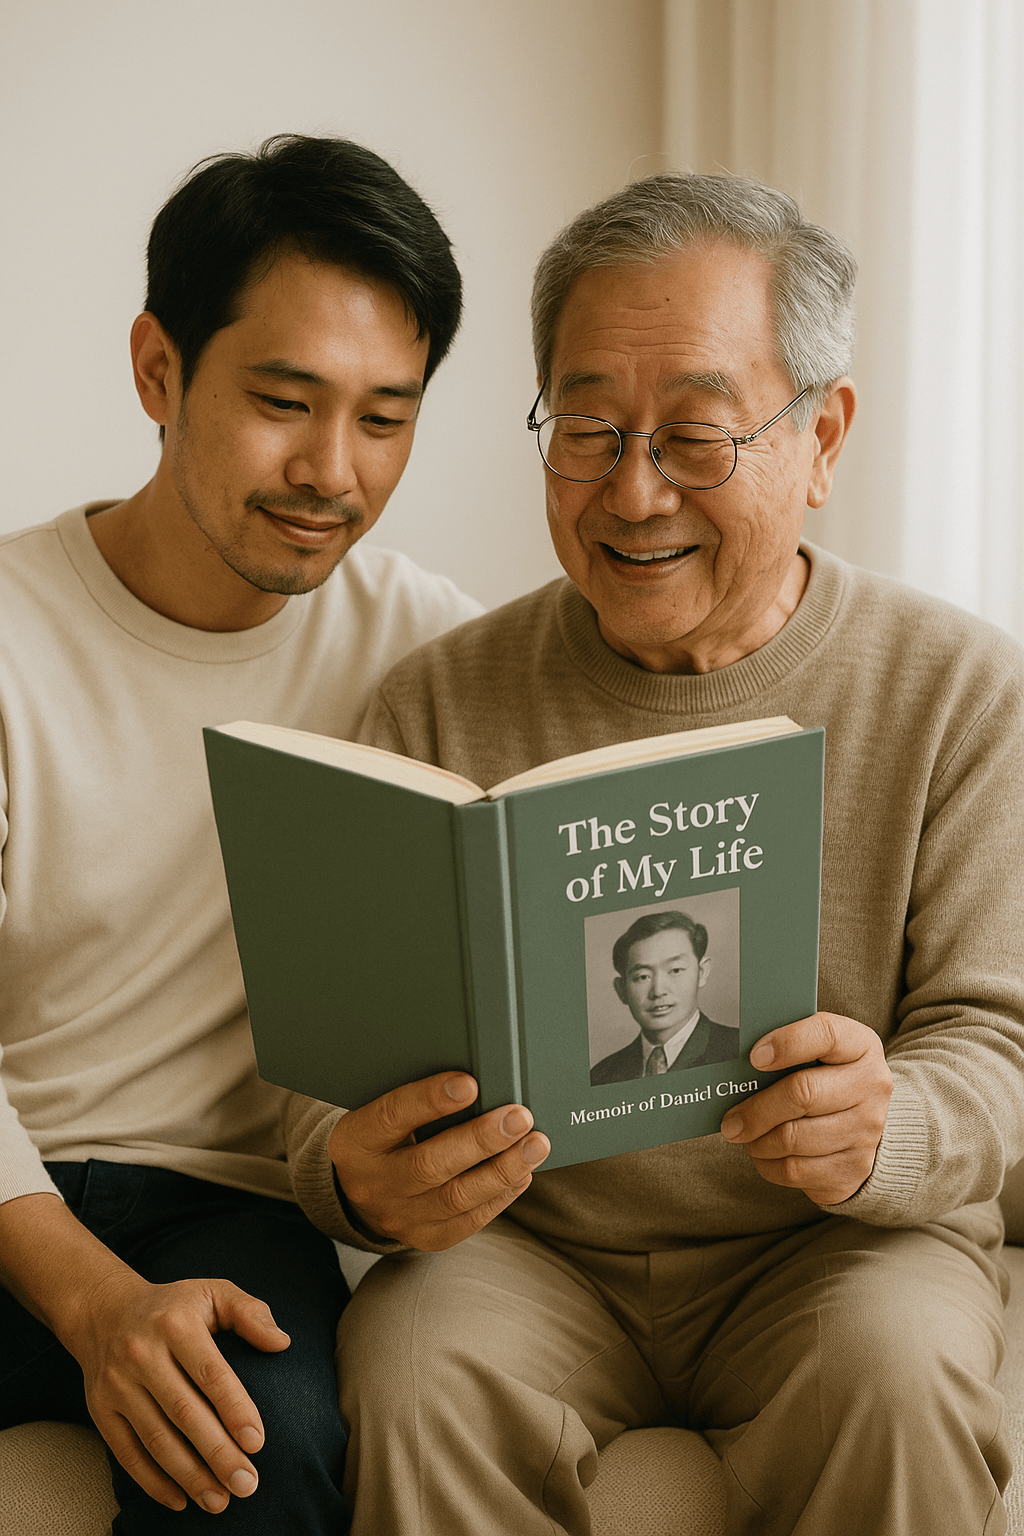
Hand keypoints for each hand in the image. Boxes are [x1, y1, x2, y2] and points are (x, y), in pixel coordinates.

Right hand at [0, 1192, 289, 1513]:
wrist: (105, 1311)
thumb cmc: (174, 1306)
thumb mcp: (212, 1292)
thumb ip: (250, 1313)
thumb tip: (282, 1343)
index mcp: (176, 1324)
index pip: (211, 1373)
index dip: (235, 1409)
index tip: (257, 1442)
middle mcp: (142, 1353)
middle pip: (184, 1412)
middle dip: (218, 1453)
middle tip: (247, 1484)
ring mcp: (117, 1384)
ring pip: (156, 1438)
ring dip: (189, 1475)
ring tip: (220, 1500)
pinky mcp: (100, 1409)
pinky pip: (126, 1452)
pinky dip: (152, 1481)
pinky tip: (180, 1500)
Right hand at [329, 1071, 549, 1249]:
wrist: (365, 1185)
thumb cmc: (386, 1133)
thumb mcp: (383, 1109)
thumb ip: (419, 1098)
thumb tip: (477, 1082)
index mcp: (354, 1141)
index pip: (392, 1116)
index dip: (430, 1100)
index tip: (470, 1084)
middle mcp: (370, 1184)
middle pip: (429, 1164)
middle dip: (481, 1139)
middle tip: (519, 1117)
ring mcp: (397, 1216)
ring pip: (456, 1197)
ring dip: (502, 1169)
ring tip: (535, 1144)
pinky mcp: (425, 1237)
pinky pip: (468, 1221)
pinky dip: (500, 1196)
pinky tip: (522, 1173)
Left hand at [719, 1012, 892, 1204]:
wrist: (864, 1120)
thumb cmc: (825, 1076)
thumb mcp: (817, 1049)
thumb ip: (786, 1046)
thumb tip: (735, 1058)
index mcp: (860, 1045)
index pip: (826, 1034)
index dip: (786, 1043)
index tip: (754, 1057)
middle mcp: (871, 1086)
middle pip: (802, 1093)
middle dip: (757, 1109)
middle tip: (729, 1120)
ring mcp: (867, 1130)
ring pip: (793, 1138)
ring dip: (757, 1140)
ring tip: (742, 1135)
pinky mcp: (855, 1167)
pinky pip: (796, 1170)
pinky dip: (768, 1164)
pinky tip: (762, 1153)